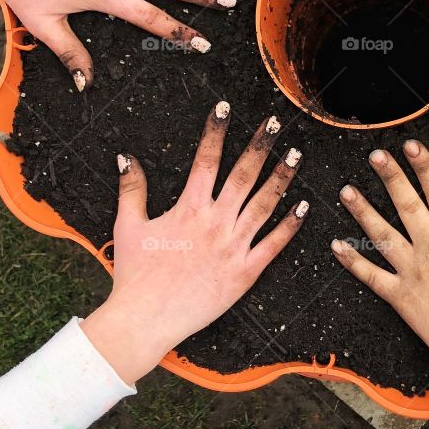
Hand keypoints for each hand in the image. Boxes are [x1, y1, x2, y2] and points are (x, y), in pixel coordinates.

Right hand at [81, 102, 307, 383]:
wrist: (144, 321)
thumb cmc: (134, 274)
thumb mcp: (128, 226)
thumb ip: (132, 189)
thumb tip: (126, 157)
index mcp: (189, 208)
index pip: (206, 159)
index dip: (216, 131)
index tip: (225, 108)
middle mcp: (215, 222)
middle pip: (243, 175)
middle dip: (260, 145)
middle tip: (274, 123)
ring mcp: (233, 247)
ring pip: (264, 204)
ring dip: (282, 177)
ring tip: (295, 155)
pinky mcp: (244, 273)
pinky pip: (273, 245)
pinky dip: (290, 225)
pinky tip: (303, 206)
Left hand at [331, 141, 428, 376]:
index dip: (425, 167)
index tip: (412, 145)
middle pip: (406, 207)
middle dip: (390, 177)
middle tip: (375, 154)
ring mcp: (411, 274)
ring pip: (382, 236)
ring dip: (363, 212)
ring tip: (346, 190)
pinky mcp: (400, 298)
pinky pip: (371, 277)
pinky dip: (353, 262)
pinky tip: (336, 245)